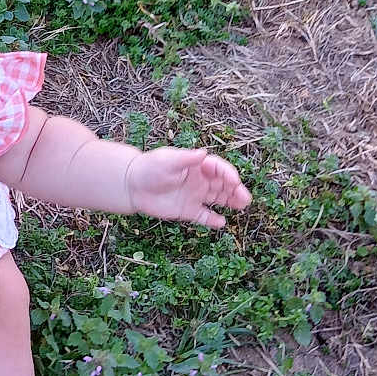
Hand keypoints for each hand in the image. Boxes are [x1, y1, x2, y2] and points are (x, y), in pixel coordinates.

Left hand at [126, 147, 250, 227]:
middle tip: (245, 198)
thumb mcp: (167, 161)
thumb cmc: (149, 168)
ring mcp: (194, 195)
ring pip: (218, 199)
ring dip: (230, 202)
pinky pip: (203, 216)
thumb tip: (203, 153)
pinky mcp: (187, 210)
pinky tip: (221, 223)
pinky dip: (212, 219)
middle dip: (235, 190)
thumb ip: (186, 159)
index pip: (218, 168)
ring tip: (242, 206)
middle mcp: (198, 180)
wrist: (131, 185)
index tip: (234, 181)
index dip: (228, 174)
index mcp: (196, 166)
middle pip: (223, 184)